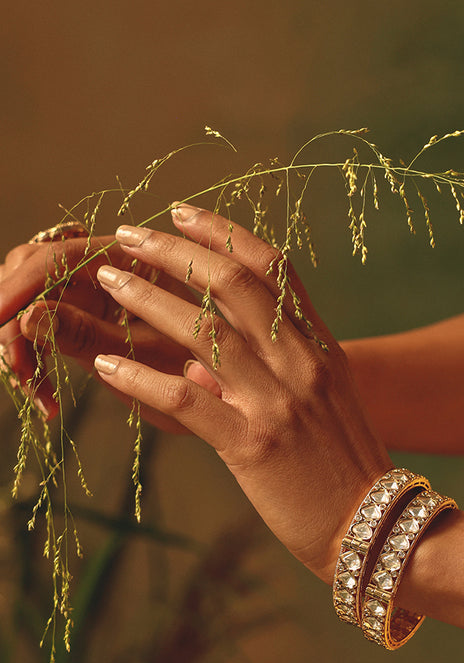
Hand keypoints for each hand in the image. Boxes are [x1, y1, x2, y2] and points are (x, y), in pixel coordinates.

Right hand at [0, 232, 216, 428]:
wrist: (241, 398)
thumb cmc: (206, 376)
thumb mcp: (148, 362)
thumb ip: (88, 335)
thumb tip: (32, 315)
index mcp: (130, 259)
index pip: (55, 258)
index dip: (20, 286)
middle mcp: (107, 263)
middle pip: (31, 271)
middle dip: (14, 320)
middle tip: (17, 369)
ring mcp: (92, 288)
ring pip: (31, 301)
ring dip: (23, 347)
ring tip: (39, 395)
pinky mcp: (84, 316)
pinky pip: (41, 328)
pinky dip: (37, 364)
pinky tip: (47, 403)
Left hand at [91, 205, 390, 581]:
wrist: (380, 531)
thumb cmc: (344, 475)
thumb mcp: (320, 409)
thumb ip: (269, 378)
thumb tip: (197, 365)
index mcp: (319, 349)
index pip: (272, 269)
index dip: (224, 233)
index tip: (182, 213)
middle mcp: (300, 364)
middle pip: (233, 283)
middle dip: (176, 251)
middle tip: (129, 235)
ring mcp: (279, 402)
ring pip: (203, 330)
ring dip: (147, 299)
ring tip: (109, 281)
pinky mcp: (254, 445)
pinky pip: (185, 400)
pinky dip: (140, 379)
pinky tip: (108, 366)